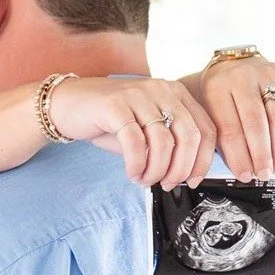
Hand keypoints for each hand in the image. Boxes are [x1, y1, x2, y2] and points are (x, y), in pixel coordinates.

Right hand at [49, 76, 216, 187]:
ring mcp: (139, 95)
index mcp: (176, 93)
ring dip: (156, 170)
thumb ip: (170, 144)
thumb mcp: (147, 130)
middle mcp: (162, 89)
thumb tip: (188, 174)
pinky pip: (135, 142)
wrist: (69, 104)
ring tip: (144, 179)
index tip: (192, 181)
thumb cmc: (111, 121)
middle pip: (189, 137)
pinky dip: (137, 165)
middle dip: (180, 169)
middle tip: (167, 185)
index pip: (206, 129)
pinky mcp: (115, 105)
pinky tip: (132, 173)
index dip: (203, 162)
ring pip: (163, 142)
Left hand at [196, 59, 274, 181]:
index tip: (245, 176)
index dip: (239, 157)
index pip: (229, 129)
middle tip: (264, 174)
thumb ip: (218, 138)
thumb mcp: (208, 112)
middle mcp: (242, 77)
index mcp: (217, 88)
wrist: (233, 64)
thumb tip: (240, 173)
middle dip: (261, 154)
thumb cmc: (219, 97)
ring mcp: (267, 73)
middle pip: (255, 123)